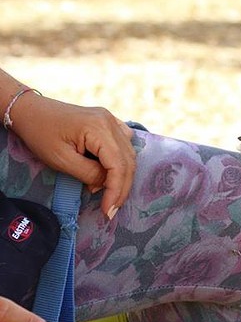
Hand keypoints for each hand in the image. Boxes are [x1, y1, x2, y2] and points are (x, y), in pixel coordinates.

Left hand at [10, 94, 135, 218]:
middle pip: (127, 161)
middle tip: (111, 209)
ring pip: (129, 154)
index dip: (116, 190)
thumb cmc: (41, 134)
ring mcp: (111, 120)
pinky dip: (122, 161)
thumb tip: (104, 184)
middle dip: (121, 188)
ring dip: (121, 176)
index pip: (118, 165)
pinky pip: (125, 144)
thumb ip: (88, 173)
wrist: (30, 111)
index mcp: (99, 129)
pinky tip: (112, 171)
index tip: (109, 211)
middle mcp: (110, 122)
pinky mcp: (109, 122)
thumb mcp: (60, 159)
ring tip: (109, 194)